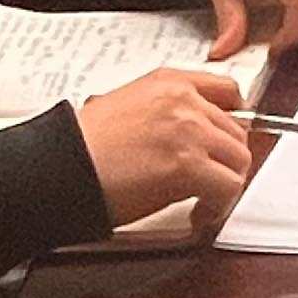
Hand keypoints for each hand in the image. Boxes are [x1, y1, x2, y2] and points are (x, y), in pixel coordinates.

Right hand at [71, 68, 258, 229]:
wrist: (59, 167)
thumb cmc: (82, 148)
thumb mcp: (127, 109)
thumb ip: (167, 115)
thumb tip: (192, 141)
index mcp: (168, 82)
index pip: (227, 91)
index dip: (233, 122)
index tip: (228, 141)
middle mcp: (183, 101)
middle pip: (236, 132)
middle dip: (226, 162)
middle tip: (211, 184)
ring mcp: (188, 131)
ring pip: (238, 160)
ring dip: (225, 186)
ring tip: (204, 202)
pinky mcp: (186, 165)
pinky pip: (228, 188)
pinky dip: (218, 207)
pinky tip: (198, 215)